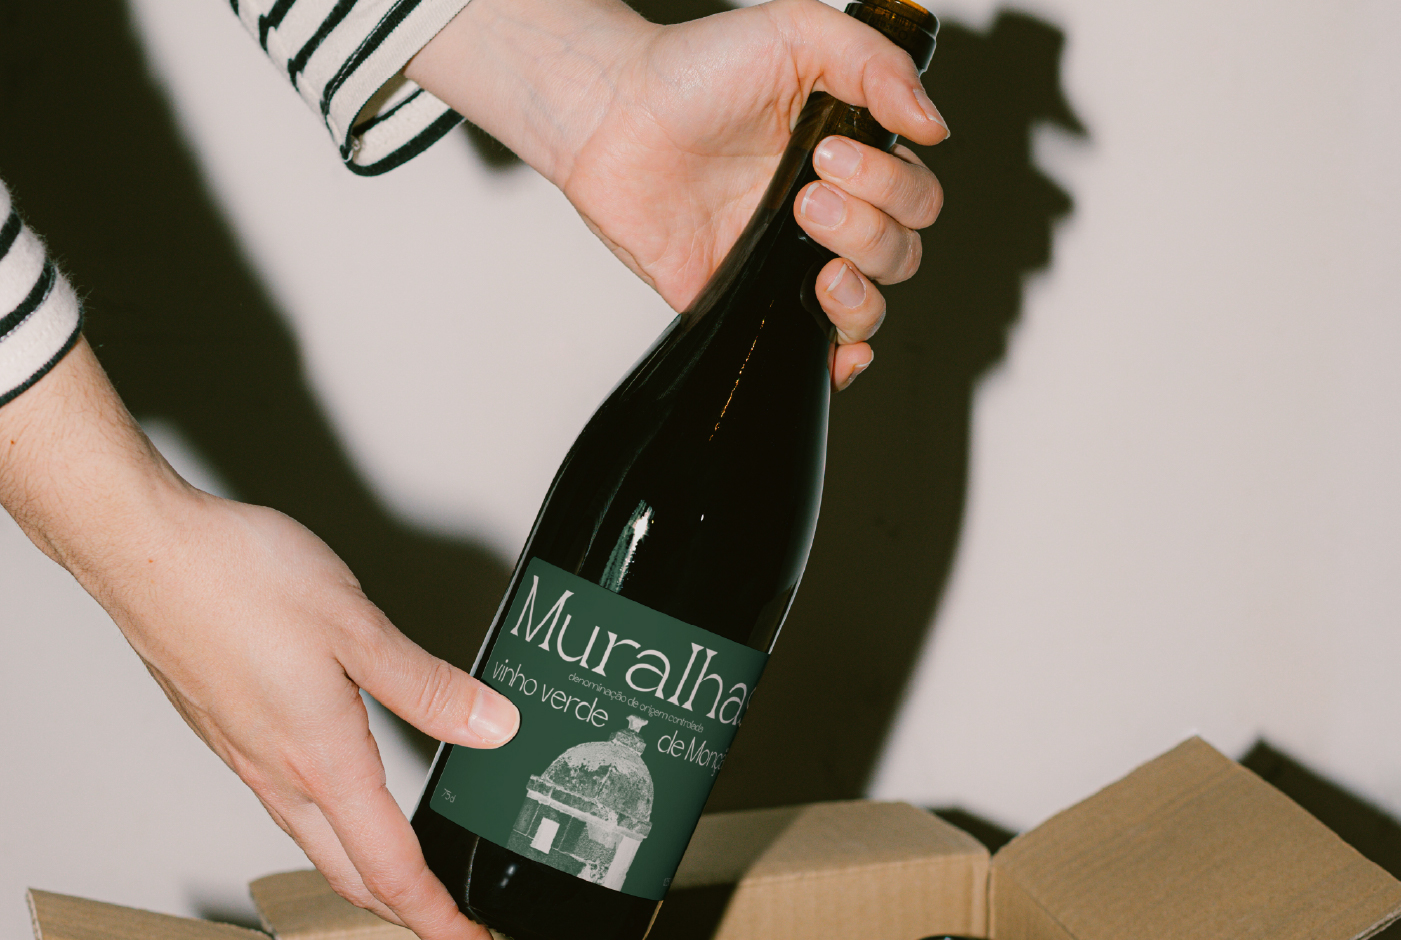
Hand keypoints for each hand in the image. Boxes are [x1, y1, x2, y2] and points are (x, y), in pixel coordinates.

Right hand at [0, 341, 516, 939]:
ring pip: (314, 838)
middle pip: (347, 871)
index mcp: (318, 757)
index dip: (433, 914)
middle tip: (445, 917)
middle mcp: (277, 771)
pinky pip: (286, 802)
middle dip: (401, 907)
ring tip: (405, 870)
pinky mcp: (228, 729)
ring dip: (364, 870)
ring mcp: (246, 754)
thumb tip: (492, 727)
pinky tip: (343, 792)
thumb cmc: (239, 580)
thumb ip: (427, 686)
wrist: (145, 551)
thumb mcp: (357, 627)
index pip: (387, 867)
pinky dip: (329, 824)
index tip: (468, 937)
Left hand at [408, 0, 948, 389]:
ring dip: (860, 290)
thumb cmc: (695, 70)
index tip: (828, 153)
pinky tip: (839, 348)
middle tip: (806, 195)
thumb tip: (933, 124)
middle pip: (901, 252)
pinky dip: (839, 359)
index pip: (915, 196)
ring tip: (817, 260)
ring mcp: (787, 261)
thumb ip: (874, 63)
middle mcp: (826, 212)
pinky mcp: (745, 300)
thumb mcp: (796, 32)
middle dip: (867, 228)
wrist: (612, 115)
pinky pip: (810, 347)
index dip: (890, 184)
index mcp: (850, 157)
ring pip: (868, 304)